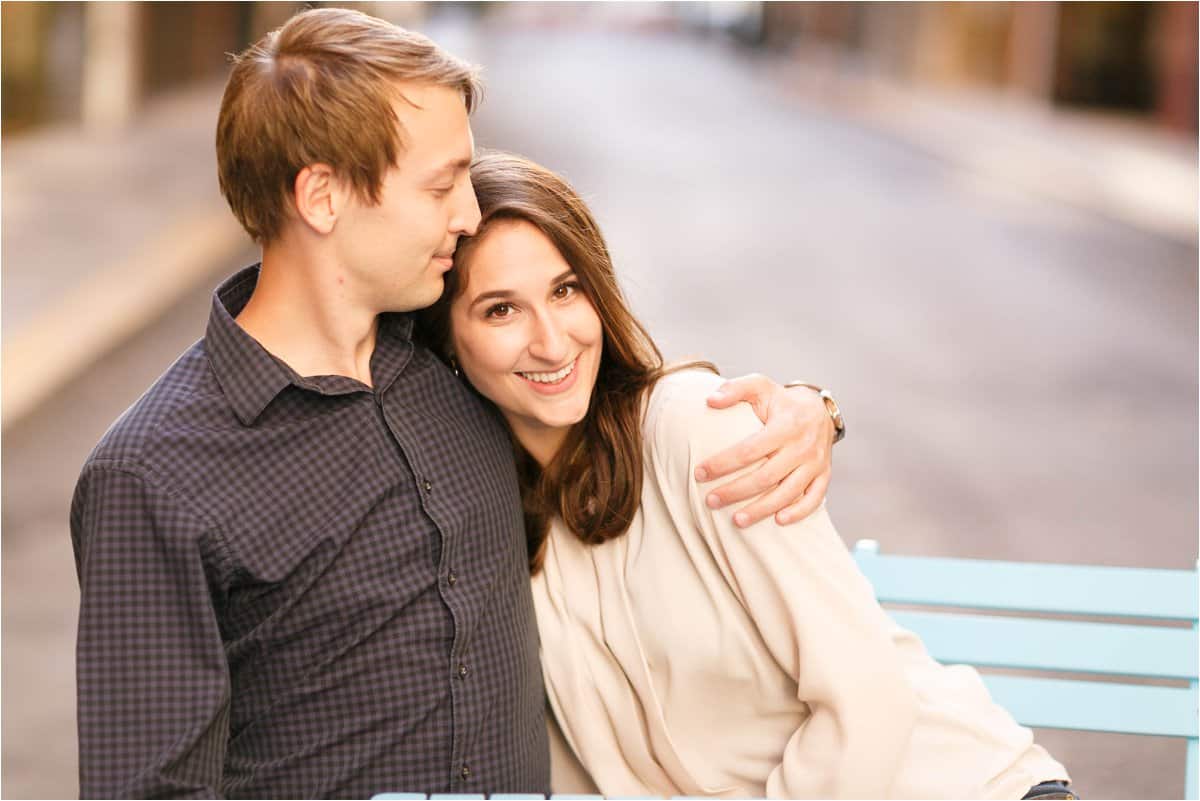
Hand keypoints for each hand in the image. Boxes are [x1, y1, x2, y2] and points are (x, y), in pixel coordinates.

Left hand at [695, 373, 834, 526]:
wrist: (819, 409)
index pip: (749, 450)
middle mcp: (802, 446)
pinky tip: (777, 521)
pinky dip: (798, 512)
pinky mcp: (823, 475)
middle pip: (766, 476)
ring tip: (736, 521)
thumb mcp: (760, 386)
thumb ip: (735, 389)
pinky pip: (813, 498)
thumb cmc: (781, 401)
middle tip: (711, 501)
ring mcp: (815, 463)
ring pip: (788, 493)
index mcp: (785, 425)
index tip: (700, 473)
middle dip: (736, 492)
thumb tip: (710, 400)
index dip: (723, 463)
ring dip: (761, 509)